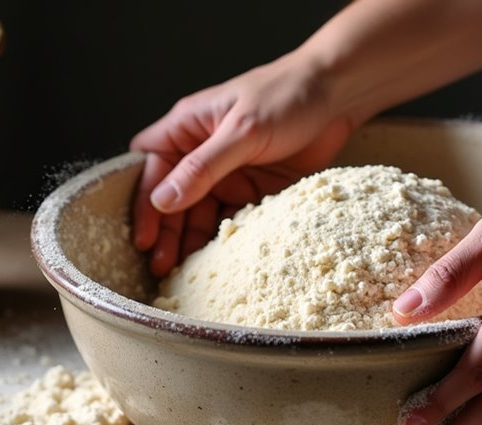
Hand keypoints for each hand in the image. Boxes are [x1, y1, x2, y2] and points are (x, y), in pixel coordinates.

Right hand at [130, 53, 354, 276]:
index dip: (143, 200)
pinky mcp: (253, 192)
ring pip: (198, 214)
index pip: (150, 166)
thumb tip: (163, 200)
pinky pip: (231, 222)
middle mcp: (202, 153)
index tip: (143, 234)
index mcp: (188, 128)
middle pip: (171, 198)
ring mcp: (227, 174)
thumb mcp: (242, 130)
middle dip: (165, 231)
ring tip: (183, 272)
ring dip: (190, 241)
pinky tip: (217, 263)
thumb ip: (203, 167)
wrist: (338, 97)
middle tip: (160, 265)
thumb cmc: (287, 95)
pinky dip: (224, 242)